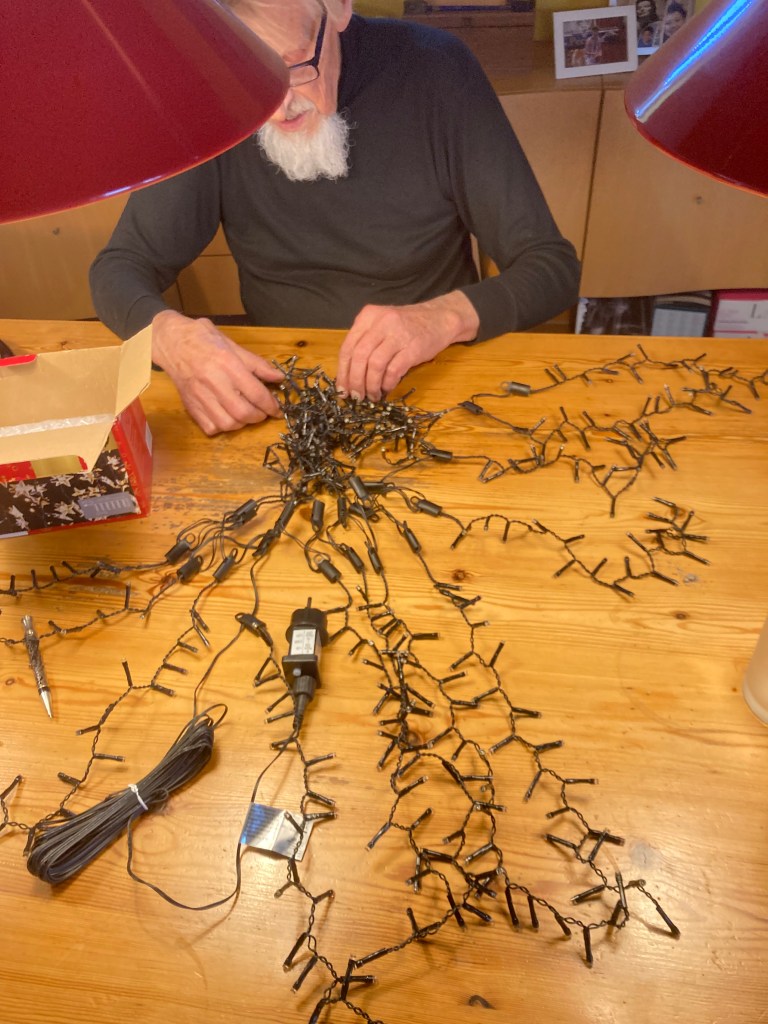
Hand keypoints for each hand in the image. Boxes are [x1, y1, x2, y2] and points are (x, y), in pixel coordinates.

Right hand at [151, 311, 283, 434]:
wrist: (171, 341)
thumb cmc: (203, 339)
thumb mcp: (232, 344)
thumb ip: (257, 364)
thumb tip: (279, 377)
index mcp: (227, 363)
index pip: (255, 392)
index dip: (271, 405)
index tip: (277, 409)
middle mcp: (213, 382)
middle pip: (242, 412)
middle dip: (258, 416)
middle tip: (262, 412)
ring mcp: (199, 396)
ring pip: (227, 423)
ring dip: (242, 423)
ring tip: (246, 414)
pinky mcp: (190, 405)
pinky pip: (210, 427)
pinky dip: (223, 427)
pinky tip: (227, 417)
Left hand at [335, 291, 479, 401]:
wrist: (440, 318)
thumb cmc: (407, 325)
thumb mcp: (381, 324)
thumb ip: (364, 342)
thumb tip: (348, 376)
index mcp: (368, 316)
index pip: (348, 347)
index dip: (342, 372)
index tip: (341, 390)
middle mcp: (381, 322)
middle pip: (359, 357)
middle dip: (354, 381)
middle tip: (356, 396)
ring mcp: (398, 334)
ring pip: (374, 365)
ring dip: (371, 385)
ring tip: (372, 396)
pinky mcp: (413, 348)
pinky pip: (393, 370)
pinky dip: (387, 383)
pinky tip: (386, 389)